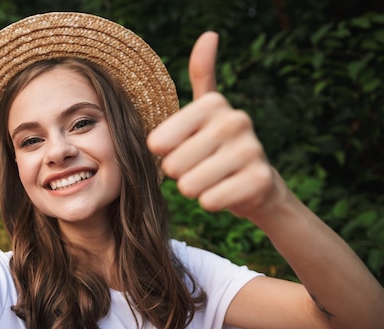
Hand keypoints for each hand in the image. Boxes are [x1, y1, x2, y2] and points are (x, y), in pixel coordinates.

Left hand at [147, 32, 276, 218]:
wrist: (257, 184)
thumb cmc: (218, 147)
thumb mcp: (206, 112)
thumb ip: (202, 76)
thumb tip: (209, 34)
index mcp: (213, 104)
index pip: (158, 142)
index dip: (164, 154)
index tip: (181, 148)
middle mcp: (236, 121)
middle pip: (173, 166)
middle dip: (180, 174)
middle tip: (199, 168)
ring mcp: (251, 150)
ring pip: (189, 186)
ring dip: (195, 190)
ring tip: (212, 179)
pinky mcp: (260, 180)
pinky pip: (210, 201)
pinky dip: (211, 202)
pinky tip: (225, 192)